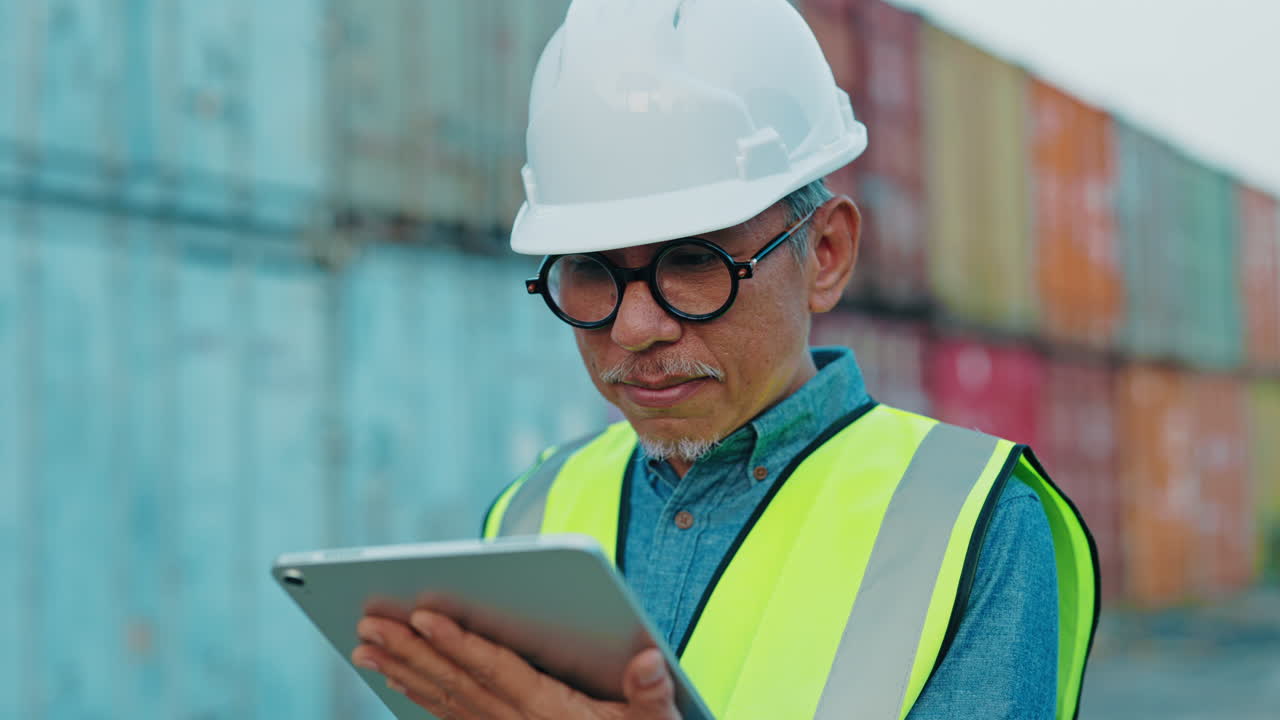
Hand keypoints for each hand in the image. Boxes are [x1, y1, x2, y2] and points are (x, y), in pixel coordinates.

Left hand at [352, 610, 681, 719]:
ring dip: (402, 672)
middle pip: (455, 683)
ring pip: (443, 700)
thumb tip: (649, 662)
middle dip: (409, 651)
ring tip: (365, 647)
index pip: (495, 671)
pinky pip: (450, 718)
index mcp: (548, 712)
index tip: (423, 616)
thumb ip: (651, 695)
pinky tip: (398, 680)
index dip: (459, 643)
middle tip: (368, 624)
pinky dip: (420, 697)